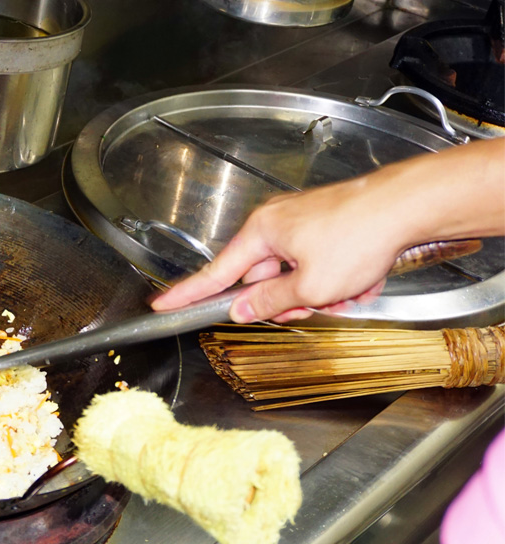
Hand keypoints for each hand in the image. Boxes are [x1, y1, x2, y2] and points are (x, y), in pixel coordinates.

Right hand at [150, 139, 504, 322]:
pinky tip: (362, 279)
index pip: (215, 273)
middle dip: (288, 301)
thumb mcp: (310, 286)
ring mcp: (304, 223)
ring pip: (298, 277)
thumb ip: (270, 302)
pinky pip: (321, 266)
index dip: (188, 294)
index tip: (163, 306)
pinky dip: (340, 280)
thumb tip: (241, 310)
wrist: (407, 206)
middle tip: (312, 307)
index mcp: (261, 233)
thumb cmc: (358, 236)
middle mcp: (277, 224)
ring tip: (350, 291)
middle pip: (264, 280)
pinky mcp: (328, 227)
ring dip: (321, 294)